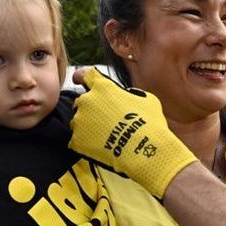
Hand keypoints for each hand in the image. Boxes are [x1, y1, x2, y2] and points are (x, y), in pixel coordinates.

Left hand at [69, 69, 196, 197]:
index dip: (82, 77)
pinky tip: (102, 147)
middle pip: (82, 101)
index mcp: (102, 87)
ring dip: (88, 125)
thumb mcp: (146, 99)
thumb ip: (129, 93)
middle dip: (91, 108)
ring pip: (79, 121)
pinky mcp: (77, 140)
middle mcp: (87, 101)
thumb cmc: (149, 123)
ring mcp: (80, 121)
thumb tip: (126, 96)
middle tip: (106, 119)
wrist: (144, 151)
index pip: (83, 75)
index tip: (81, 81)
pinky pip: (78, 139)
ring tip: (106, 136)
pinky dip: (87, 142)